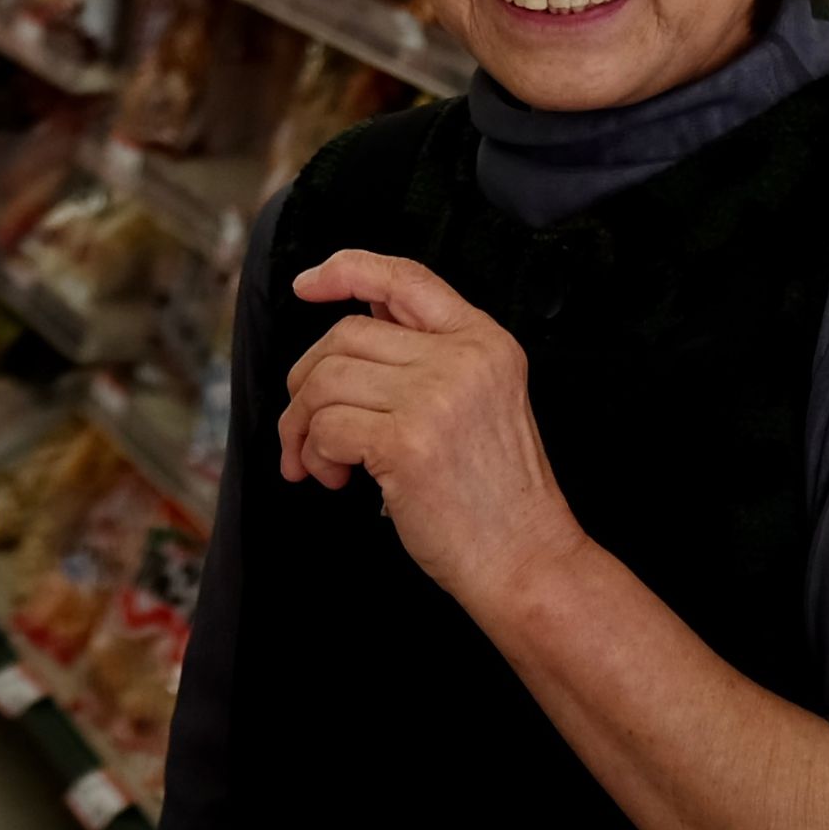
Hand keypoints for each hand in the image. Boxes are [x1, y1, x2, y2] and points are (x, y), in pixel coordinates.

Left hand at [279, 248, 589, 614]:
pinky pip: (325, 427)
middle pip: (345, 335)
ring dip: (302, 425)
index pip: (404, 278)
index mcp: (484, 340)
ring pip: (325, 380)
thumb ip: (427, 354)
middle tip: (304, 428)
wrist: (526, 560)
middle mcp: (462, 358)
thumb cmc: (495, 494)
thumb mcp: (479, 400)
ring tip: (319, 462)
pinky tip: (335, 479)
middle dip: (306, 382)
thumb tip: (360, 317)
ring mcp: (435, 397)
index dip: (346, 270)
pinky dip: (314, 455)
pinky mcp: (405, 441)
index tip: (307, 284)